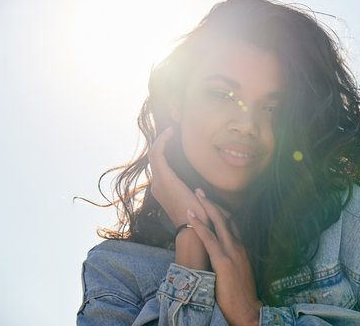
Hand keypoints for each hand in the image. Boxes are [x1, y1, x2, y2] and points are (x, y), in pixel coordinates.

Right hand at [148, 127, 208, 269]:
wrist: (195, 230)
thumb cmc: (201, 219)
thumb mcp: (200, 200)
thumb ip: (200, 191)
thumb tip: (205, 186)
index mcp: (165, 189)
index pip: (161, 164)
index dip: (165, 149)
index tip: (175, 137)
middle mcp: (158, 185)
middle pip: (155, 157)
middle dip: (162, 142)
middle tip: (172, 129)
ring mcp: (158, 181)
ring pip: (154, 153)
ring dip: (162, 139)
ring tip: (172, 128)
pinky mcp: (163, 178)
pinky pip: (157, 153)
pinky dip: (162, 141)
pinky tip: (171, 132)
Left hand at [188, 190, 261, 325]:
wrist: (248, 309)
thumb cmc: (241, 293)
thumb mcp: (239, 271)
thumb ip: (232, 258)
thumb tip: (219, 253)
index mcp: (242, 248)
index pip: (232, 223)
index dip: (221, 211)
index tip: (211, 201)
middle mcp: (238, 246)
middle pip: (226, 218)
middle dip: (212, 202)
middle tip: (200, 190)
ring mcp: (231, 252)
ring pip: (218, 223)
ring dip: (206, 207)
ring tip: (196, 195)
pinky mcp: (222, 261)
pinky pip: (209, 238)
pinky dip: (199, 225)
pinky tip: (191, 216)